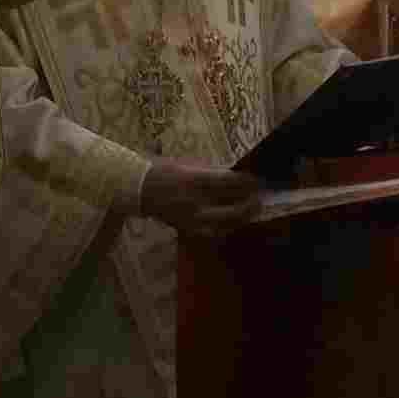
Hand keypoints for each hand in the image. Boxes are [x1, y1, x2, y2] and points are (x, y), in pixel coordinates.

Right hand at [139, 158, 259, 236]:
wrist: (139, 188)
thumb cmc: (164, 170)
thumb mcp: (189, 164)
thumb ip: (212, 172)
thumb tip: (236, 176)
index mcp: (195, 181)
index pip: (229, 183)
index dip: (246, 183)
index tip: (255, 181)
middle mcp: (195, 203)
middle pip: (232, 210)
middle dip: (249, 206)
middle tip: (259, 200)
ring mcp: (191, 219)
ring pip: (224, 225)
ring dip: (240, 219)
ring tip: (250, 212)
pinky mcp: (187, 229)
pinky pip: (212, 233)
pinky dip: (225, 228)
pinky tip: (233, 223)